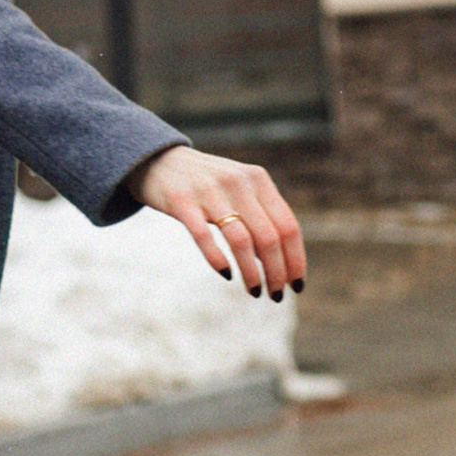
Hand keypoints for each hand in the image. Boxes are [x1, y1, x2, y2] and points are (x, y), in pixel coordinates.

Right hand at [128, 147, 306, 300]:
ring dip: (252, 273)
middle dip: (277, 272)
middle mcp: (238, 182)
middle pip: (269, 237)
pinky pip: (204, 237)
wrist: (158, 160)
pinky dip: (218, 260)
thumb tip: (278, 262)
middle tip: (276, 295)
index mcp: (258, 179)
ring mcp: (209, 191)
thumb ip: (259, 218)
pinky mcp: (181, 202)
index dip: (296, 259)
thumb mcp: (239, 190)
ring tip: (255, 292)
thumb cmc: (206, 183)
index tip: (297, 285)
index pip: (288, 225)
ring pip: (241, 240)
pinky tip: (227, 274)